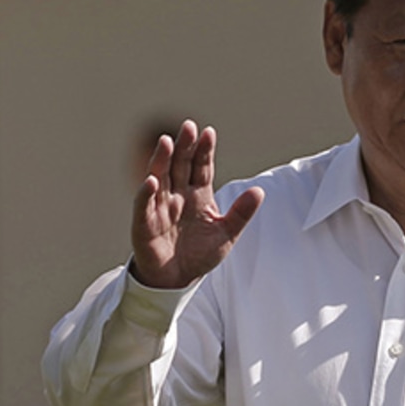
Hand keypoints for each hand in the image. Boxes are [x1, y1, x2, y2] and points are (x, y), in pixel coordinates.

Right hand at [131, 119, 262, 288]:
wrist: (178, 279)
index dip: (205, 151)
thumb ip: (242, 213)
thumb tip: (259, 191)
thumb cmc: (200, 254)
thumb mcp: (227, 234)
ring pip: (160, 178)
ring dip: (162, 160)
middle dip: (184, 146)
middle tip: (188, 126)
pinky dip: (147, 194)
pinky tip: (152, 181)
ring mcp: (160, 207)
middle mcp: (178, 196)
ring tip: (167, 142)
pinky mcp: (145, 224)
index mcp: (198, 195)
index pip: (202, 168)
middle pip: (180, 165)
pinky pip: (144, 206)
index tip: (209, 132)